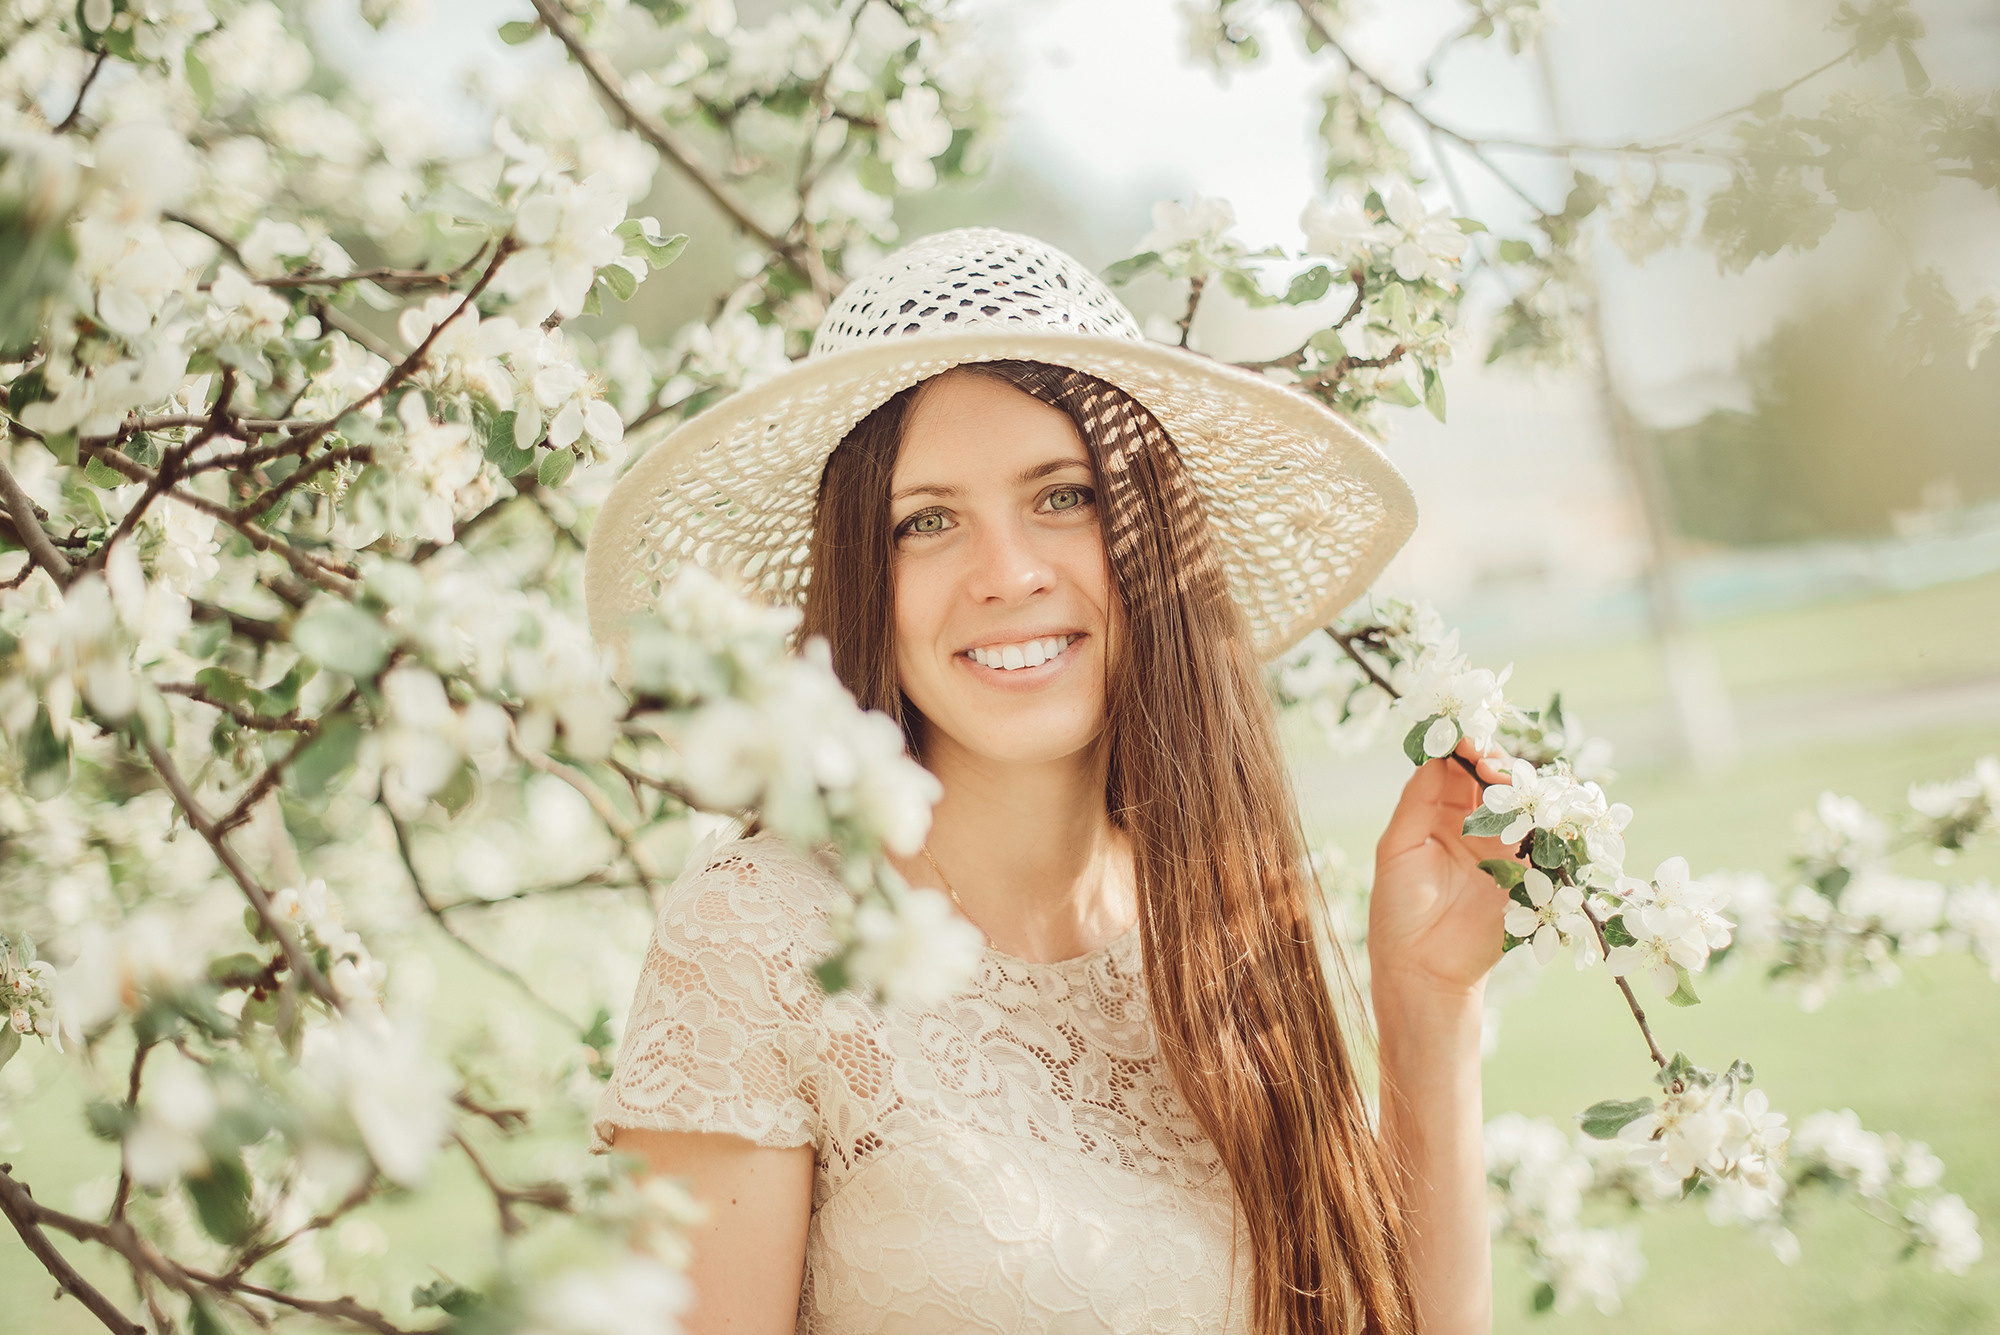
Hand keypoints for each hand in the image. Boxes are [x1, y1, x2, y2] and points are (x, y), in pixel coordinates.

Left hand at [1368, 737, 1519, 999]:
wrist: (1423, 967)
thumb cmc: (1399, 909)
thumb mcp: (1398, 848)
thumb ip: (1417, 801)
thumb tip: (1436, 756)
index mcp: (1437, 816)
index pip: (1455, 770)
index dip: (1460, 749)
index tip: (1462, 737)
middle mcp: (1473, 826)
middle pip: (1492, 779)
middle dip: (1491, 762)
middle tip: (1484, 758)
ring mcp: (1502, 848)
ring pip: (1519, 802)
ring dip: (1515, 784)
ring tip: (1501, 779)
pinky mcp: (1527, 873)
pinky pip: (1541, 837)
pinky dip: (1542, 817)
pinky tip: (1532, 805)